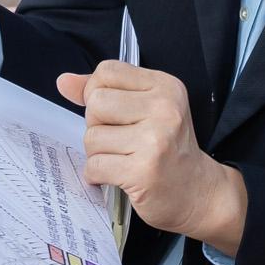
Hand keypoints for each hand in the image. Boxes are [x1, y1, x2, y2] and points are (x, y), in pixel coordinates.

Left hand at [56, 61, 246, 250]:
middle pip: (96, 103)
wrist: (200, 193)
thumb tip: (64, 81)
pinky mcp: (142, 171)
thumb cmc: (170, 150)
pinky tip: (115, 176)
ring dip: (98, 154)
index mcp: (165, 87)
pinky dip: (96, 175)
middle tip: (120, 141)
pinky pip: (95, 166)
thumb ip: (105, 92)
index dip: (97, 92)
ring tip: (121, 160)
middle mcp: (164, 109)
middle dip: (97, 125)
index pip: (107, 71)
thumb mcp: (146, 110)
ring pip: (92, 137)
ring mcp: (154, 140)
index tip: (111, 113)